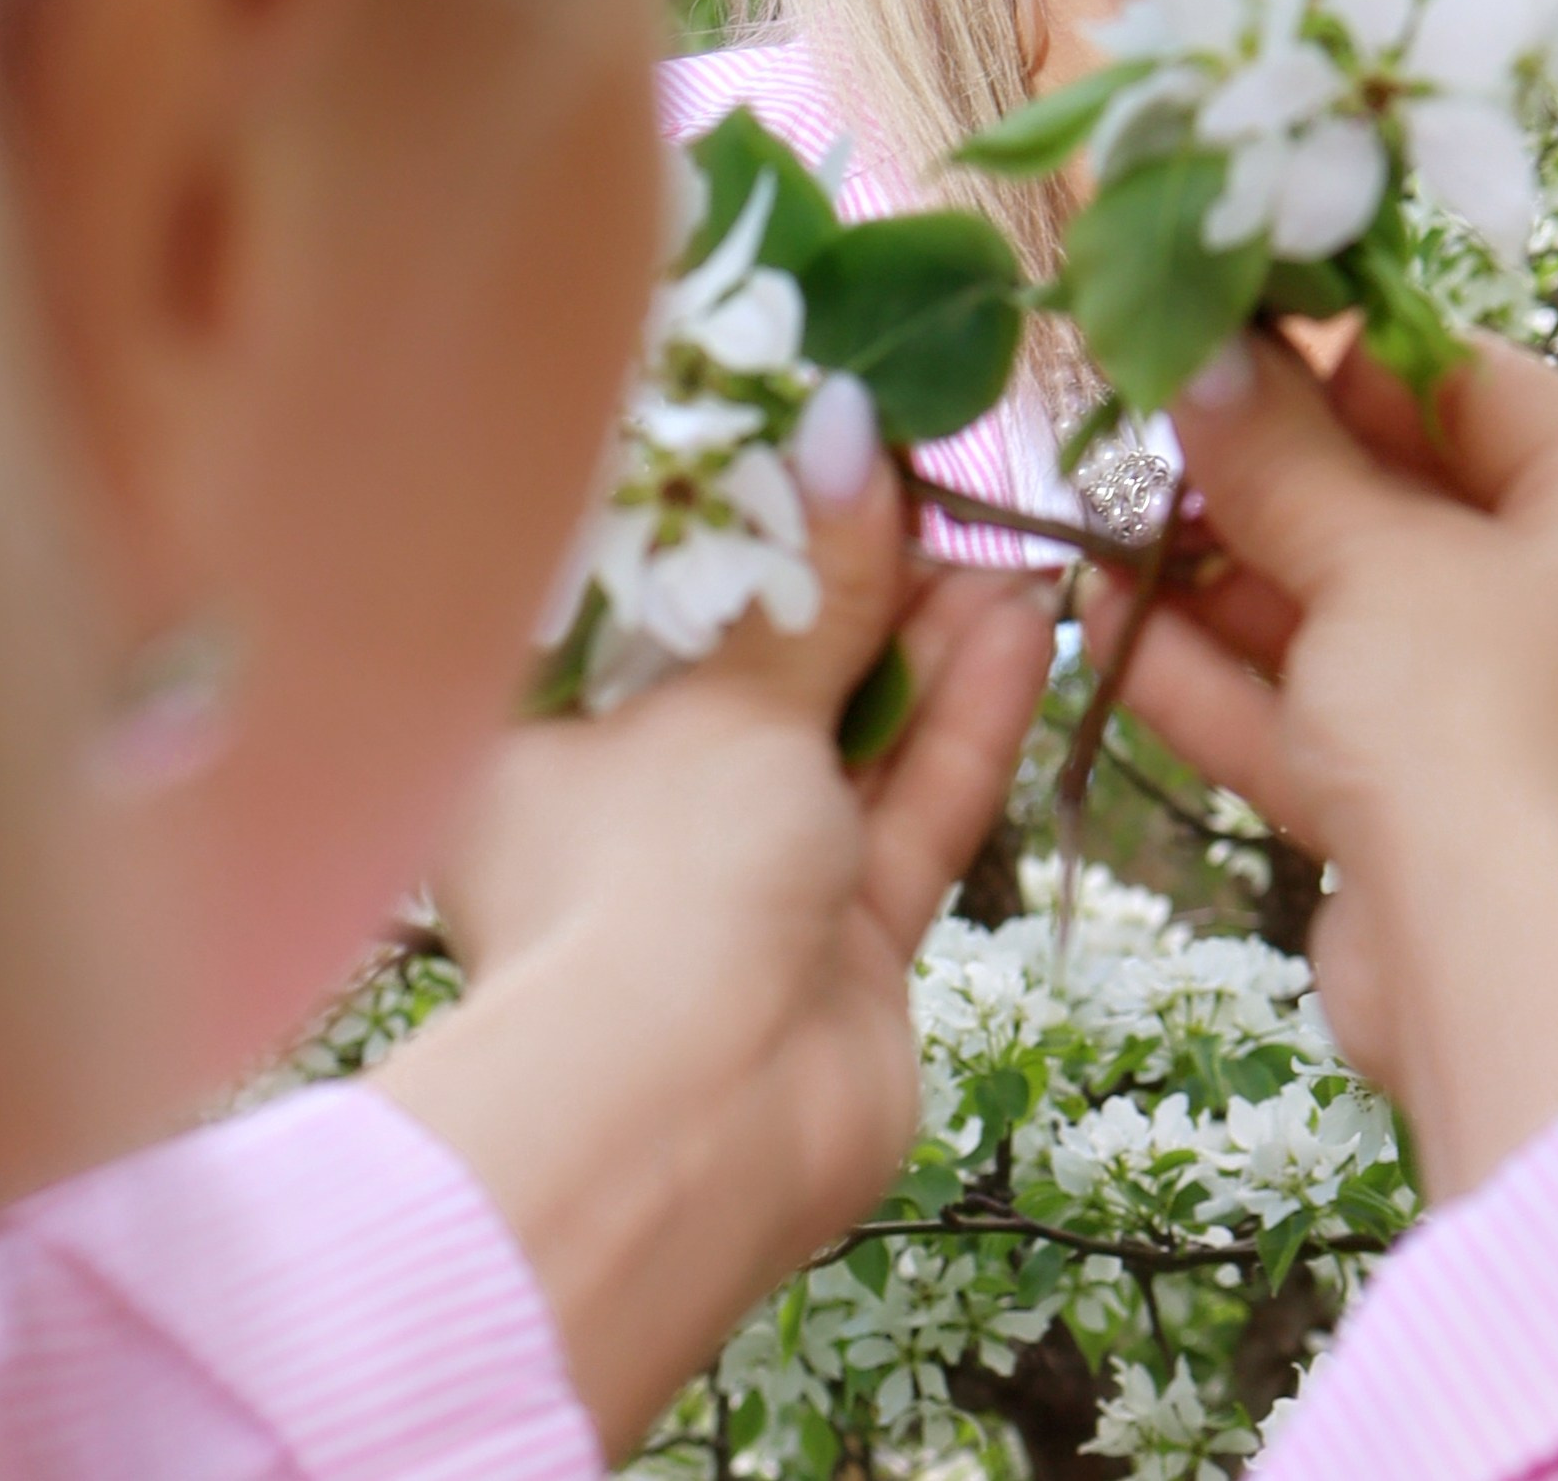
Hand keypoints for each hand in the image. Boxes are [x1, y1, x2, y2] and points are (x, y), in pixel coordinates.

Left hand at [373, 419, 1055, 1458]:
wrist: (698, 1131)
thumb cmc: (654, 880)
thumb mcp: (733, 703)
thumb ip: (813, 582)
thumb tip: (849, 426)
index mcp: (536, 739)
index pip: (636, 599)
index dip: (728, 516)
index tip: (811, 435)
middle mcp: (630, 805)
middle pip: (757, 665)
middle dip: (851, 575)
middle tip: (936, 476)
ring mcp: (742, 879)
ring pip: (847, 735)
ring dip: (926, 641)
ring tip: (1003, 538)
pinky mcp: (840, 937)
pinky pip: (903, 807)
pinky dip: (959, 725)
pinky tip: (1021, 631)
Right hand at [1084, 331, 1557, 1202]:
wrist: (1508, 988)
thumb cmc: (1481, 724)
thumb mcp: (1369, 557)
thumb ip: (1277, 452)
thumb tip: (1205, 354)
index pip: (1473, 389)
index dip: (1335, 356)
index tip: (1221, 335)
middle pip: (1407, 507)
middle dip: (1261, 479)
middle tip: (1146, 426)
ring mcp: (1528, 720)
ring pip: (1355, 619)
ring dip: (1221, 578)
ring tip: (1098, 523)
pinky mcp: (1451, 815)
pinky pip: (1336, 715)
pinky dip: (1229, 675)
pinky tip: (1106, 623)